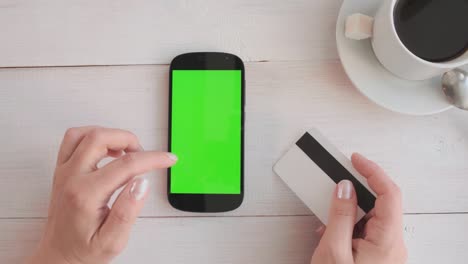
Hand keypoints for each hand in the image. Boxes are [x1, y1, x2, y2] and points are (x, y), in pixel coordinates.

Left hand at [26, 126, 177, 263]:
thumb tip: (142, 183)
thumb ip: (128, 211)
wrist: (58, 257)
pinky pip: (73, 140)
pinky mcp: (61, 171)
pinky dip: (93, 137)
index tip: (168, 159)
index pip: (125, 165)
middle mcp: (71, 179)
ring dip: (110, 135)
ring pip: (84, 134)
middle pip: (100, 138)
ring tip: (126, 151)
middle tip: (145, 155)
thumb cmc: (84, 252)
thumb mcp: (112, 241)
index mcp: (86, 195)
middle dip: (129, 140)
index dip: (152, 159)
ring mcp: (63, 172)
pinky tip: (108, 151)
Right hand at [311, 153, 406, 263]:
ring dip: (348, 213)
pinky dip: (347, 226)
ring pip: (370, 218)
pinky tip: (331, 232)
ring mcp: (384, 252)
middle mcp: (391, 245)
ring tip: (327, 220)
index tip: (356, 160)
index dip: (373, 172)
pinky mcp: (375, 258)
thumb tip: (345, 188)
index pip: (389, 194)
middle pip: (379, 205)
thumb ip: (340, 217)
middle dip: (356, 192)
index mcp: (388, 241)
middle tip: (336, 182)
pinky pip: (365, 231)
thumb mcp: (334, 251)